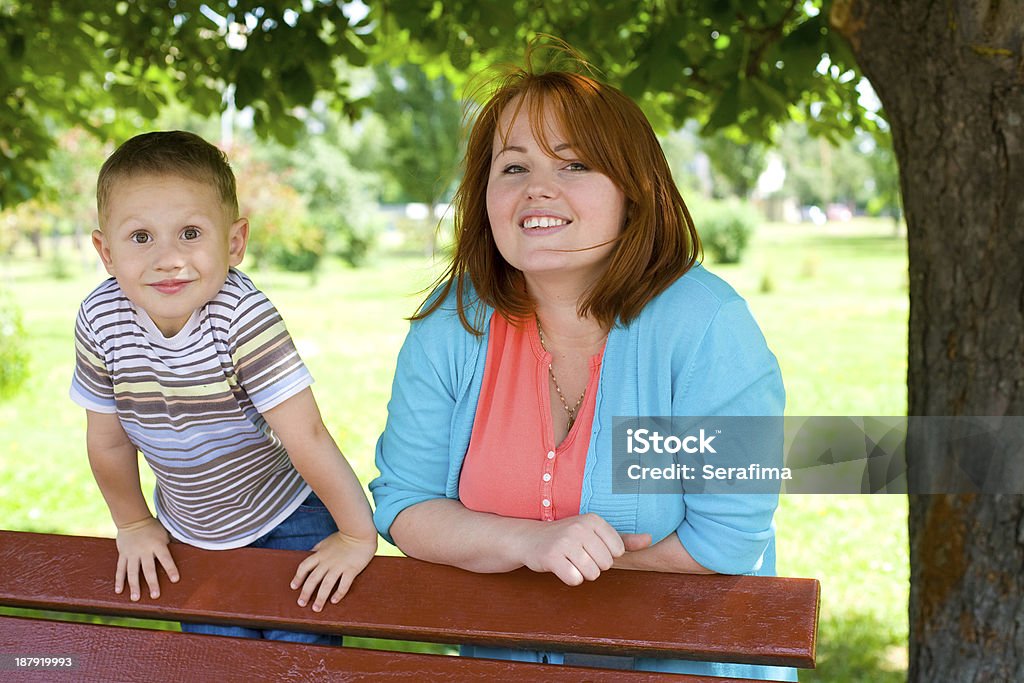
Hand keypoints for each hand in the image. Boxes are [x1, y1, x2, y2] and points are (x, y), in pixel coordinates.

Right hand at [114, 517, 178, 600]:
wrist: (133, 519)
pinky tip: (119, 591)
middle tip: (155, 596)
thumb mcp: (164, 534)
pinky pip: (120, 569)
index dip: (171, 569)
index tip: (175, 580)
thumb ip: (168, 546)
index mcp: (157, 545)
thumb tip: (183, 556)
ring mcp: (132, 553)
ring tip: (136, 598)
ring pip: (133, 572)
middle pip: (148, 569)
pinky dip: (119, 580)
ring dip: (134, 586)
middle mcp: (144, 550)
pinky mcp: (123, 555)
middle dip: (152, 583)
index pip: (166, 558)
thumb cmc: (153, 528)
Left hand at [291, 532, 376, 611]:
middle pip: (313, 579)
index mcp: (320, 555)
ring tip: (316, 608)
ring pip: (326, 585)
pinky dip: (338, 593)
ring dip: (320, 598)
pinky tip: (334, 601)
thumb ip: (317, 548)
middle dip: (306, 593)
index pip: (304, 567)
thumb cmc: (343, 537)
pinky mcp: (351, 569)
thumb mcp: (326, 541)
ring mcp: (339, 566)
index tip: (294, 587)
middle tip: (301, 603)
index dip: (298, 577)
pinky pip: (343, 584)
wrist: (360, 533)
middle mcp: (327, 562)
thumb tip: (310, 553)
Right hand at [516, 513, 651, 585]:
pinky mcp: (552, 557)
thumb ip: (624, 539)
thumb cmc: (568, 538)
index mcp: (593, 519)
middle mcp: (580, 527)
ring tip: (570, 561)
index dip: (605, 556)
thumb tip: (650, 539)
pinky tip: (561, 567)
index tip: (590, 547)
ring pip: (591, 574)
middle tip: (577, 555)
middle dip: (594, 565)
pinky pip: (575, 580)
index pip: (618, 551)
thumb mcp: (596, 534)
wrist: (531, 539)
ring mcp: (564, 541)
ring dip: (582, 573)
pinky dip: (570, 578)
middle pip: (605, 564)